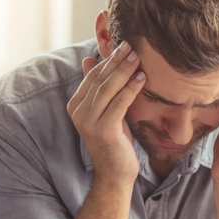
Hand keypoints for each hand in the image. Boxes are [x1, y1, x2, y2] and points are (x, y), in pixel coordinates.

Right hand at [67, 41, 144, 187]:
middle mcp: (78, 111)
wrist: (115, 174)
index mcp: (76, 105)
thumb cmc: (115, 141)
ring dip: (124, 70)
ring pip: (107, 88)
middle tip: (131, 44)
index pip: (93, 75)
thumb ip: (102, 89)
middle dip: (116, 60)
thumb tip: (92, 59)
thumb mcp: (108, 112)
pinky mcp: (103, 130)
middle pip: (99, 79)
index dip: (108, 59)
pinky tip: (142, 78)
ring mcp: (88, 121)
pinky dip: (131, 89)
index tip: (123, 44)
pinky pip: (118, 104)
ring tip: (138, 57)